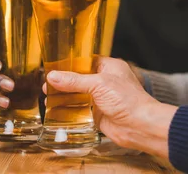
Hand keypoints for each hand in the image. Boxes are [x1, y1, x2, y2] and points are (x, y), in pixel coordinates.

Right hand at [45, 57, 177, 157]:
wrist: (140, 126)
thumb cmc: (128, 100)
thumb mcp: (98, 84)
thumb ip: (75, 80)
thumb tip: (53, 76)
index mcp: (109, 67)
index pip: (86, 61)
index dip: (69, 64)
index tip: (53, 67)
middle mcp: (105, 81)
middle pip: (80, 79)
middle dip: (63, 82)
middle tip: (47, 85)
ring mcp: (101, 98)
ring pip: (78, 95)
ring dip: (64, 96)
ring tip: (48, 97)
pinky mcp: (98, 114)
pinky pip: (80, 110)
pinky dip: (69, 110)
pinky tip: (56, 110)